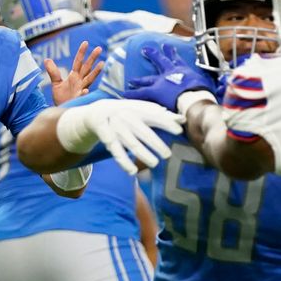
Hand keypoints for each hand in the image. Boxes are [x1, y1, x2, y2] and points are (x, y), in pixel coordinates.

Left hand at [47, 41, 102, 105]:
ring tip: (102, 64)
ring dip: (96, 72)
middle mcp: (80, 81)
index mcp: (74, 76)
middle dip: (93, 58)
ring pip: (90, 79)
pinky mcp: (79, 99)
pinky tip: (85, 91)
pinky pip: (83, 95)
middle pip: (87, 67)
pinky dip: (84, 93)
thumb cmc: (61, 97)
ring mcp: (81, 89)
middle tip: (99, 48)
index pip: (78, 62)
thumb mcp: (56, 83)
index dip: (82, 52)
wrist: (62, 110)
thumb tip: (47, 59)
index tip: (85, 42)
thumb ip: (53, 72)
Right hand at [62, 99, 183, 174]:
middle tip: (168, 155)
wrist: (98, 112)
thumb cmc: (128, 113)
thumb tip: (183, 119)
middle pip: (142, 132)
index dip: (166, 123)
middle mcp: (126, 118)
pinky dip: (123, 162)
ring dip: (142, 154)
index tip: (179, 131)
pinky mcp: (107, 139)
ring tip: (154, 163)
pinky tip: (132, 171)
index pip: (153, 116)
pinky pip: (116, 152)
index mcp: (137, 110)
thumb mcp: (143, 111)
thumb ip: (162, 116)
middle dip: (155, 143)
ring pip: (130, 143)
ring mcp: (116, 128)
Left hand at [124, 44, 214, 111]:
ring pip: (147, 78)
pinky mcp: (154, 91)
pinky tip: (123, 94)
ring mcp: (161, 82)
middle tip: (146, 49)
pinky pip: (140, 92)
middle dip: (153, 55)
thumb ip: (203, 87)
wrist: (195, 98)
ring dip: (139, 79)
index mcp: (184, 71)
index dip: (172, 54)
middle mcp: (171, 73)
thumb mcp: (205, 86)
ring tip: (132, 79)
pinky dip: (132, 93)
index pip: (177, 60)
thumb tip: (208, 94)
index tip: (167, 47)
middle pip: (160, 62)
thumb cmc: (203, 93)